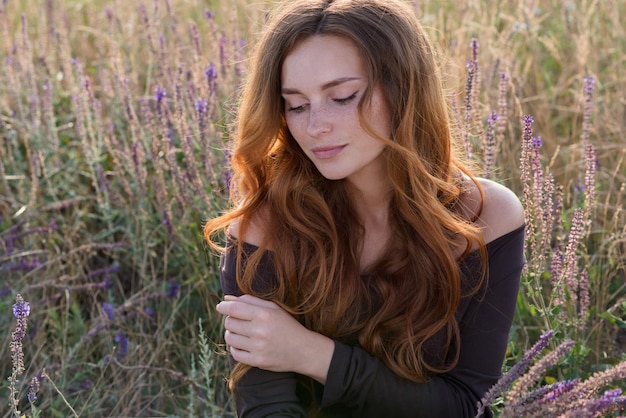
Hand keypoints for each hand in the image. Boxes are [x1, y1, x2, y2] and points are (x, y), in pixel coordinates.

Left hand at [215, 294, 333, 383]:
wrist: (303, 350)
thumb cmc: (287, 326)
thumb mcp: (273, 308)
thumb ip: (250, 301)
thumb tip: (226, 298)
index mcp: (264, 315)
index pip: (234, 308)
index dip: (223, 306)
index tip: (220, 306)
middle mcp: (260, 331)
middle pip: (229, 323)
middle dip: (230, 320)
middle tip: (238, 321)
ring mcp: (259, 347)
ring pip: (229, 338)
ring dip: (231, 334)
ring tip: (240, 333)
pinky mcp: (258, 361)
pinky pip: (235, 354)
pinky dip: (235, 348)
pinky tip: (243, 344)